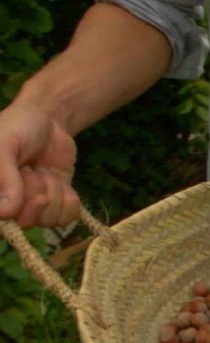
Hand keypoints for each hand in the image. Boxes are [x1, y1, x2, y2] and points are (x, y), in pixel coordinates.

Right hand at [0, 101, 79, 228]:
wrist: (47, 120)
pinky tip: (60, 180)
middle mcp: (6, 206)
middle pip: (25, 222)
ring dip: (52, 191)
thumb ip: (2, 177)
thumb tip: (7, 213)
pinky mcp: (55, 205)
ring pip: (48, 220)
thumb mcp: (3, 146)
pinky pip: (66, 218)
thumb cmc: (17, 128)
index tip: (24, 188)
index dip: (10, 215)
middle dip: (35, 192)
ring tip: (42, 170)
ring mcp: (31, 208)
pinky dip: (69, 198)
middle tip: (31, 170)